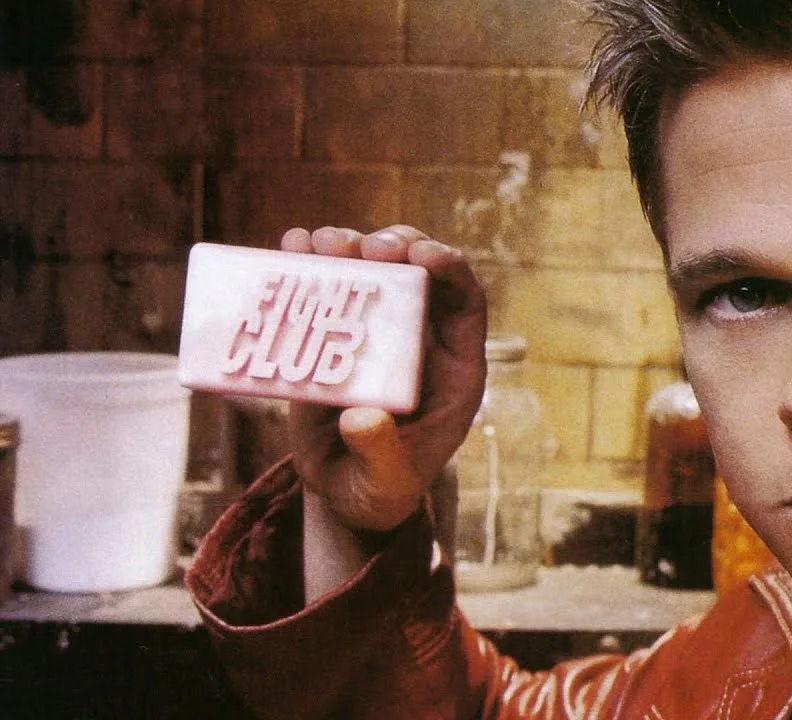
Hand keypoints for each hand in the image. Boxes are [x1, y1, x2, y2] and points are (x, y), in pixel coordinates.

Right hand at [281, 225, 486, 531]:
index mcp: (453, 366)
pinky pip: (327, 286)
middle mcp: (419, 338)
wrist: (344, 492)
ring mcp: (377, 332)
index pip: (465, 301)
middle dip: (393, 248)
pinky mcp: (333, 333)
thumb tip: (362, 417)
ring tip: (320, 244)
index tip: (420, 255)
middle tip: (362, 248)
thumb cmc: (380, 487)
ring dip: (348, 247)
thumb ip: (380, 452)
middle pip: (418, 273)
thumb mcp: (385, 479)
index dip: (449, 268)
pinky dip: (309, 262)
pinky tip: (290, 246)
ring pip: (372, 270)